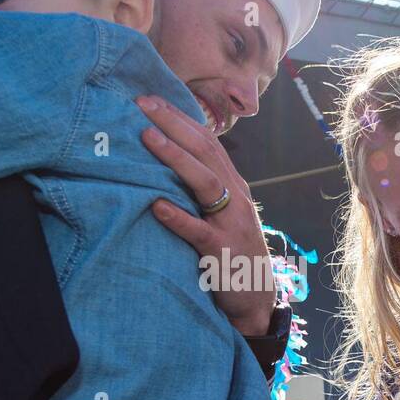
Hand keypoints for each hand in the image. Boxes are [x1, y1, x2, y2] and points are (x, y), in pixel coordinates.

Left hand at [136, 95, 275, 335]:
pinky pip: (198, 231)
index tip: (151, 100)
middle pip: (205, 151)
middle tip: (143, 103)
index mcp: (234, 186)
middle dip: (174, 124)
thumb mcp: (223, 214)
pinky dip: (178, 217)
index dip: (180, 119)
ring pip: (204, 182)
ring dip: (175, 158)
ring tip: (147, 137)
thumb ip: (205, 190)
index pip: (207, 142)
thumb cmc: (233, 254)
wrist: (256, 299)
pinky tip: (156, 205)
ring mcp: (231, 224)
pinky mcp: (222, 252)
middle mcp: (236, 198)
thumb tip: (173, 162)